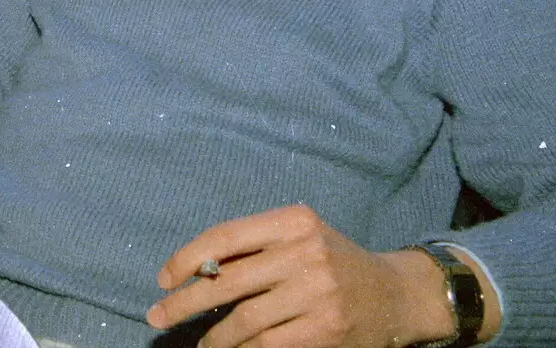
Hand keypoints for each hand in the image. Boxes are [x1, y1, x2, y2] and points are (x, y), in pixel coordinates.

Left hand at [147, 204, 453, 347]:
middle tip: (157, 315)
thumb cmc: (333, 262)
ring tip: (201, 343)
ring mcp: (317, 293)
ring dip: (214, 336)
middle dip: (185, 302)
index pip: (225, 237)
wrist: (398, 295)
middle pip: (228, 281)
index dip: (186, 258)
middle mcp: (305, 253)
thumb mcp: (299, 237)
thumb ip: (254, 247)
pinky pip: (268, 344)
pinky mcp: (325, 330)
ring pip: (244, 320)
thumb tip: (193, 270)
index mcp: (293, 221)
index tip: (163, 279)